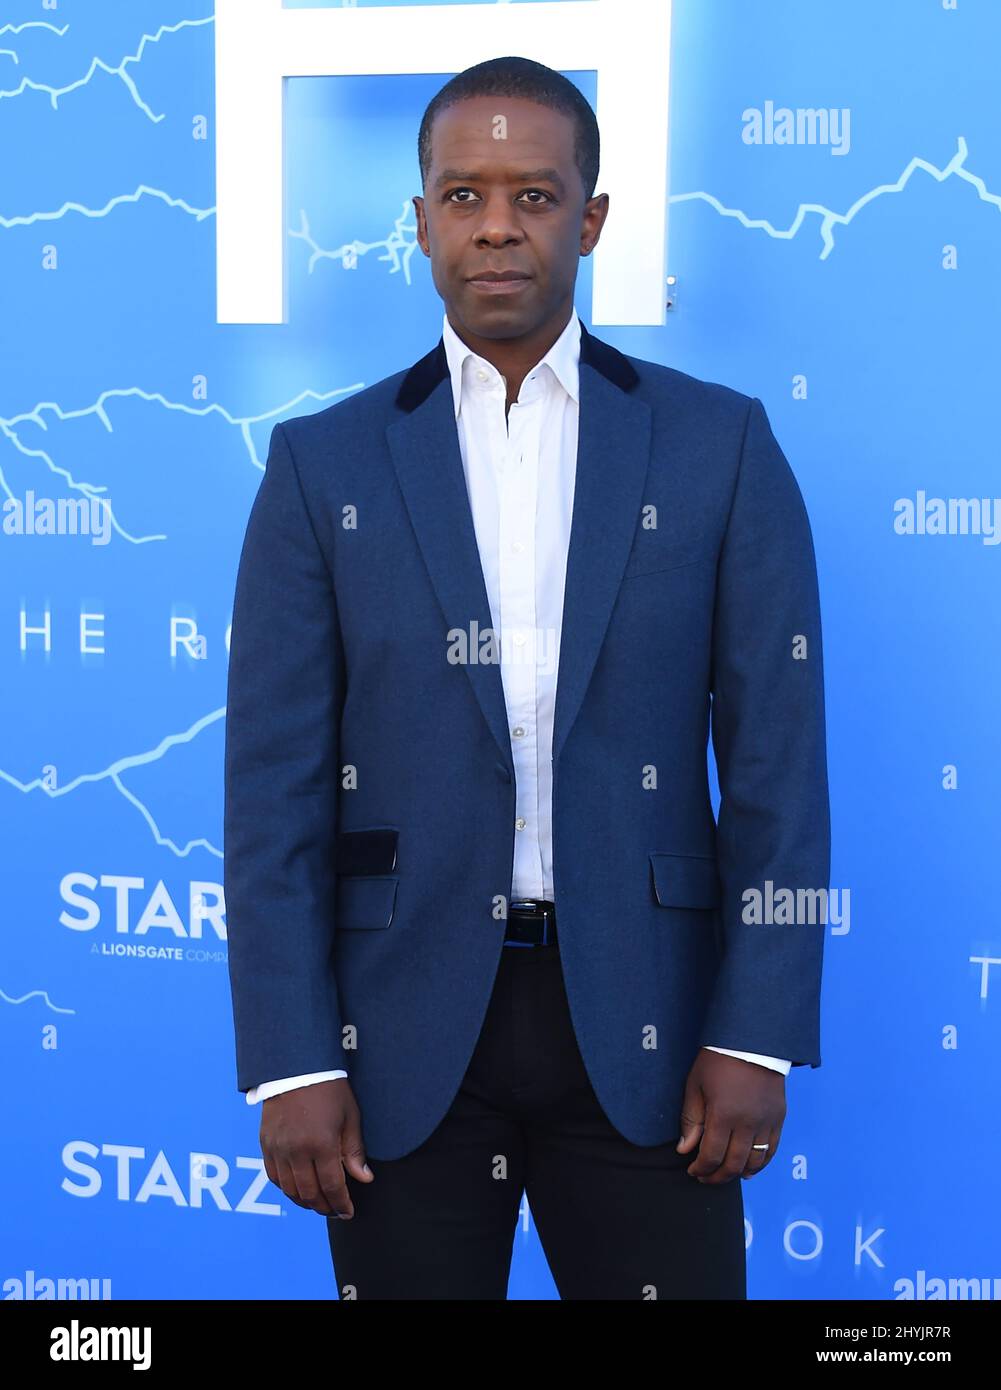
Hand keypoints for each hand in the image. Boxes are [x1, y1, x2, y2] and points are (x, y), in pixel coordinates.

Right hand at [259, 1078, 373, 1217]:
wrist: (297, 1067)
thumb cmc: (329, 1089)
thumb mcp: (350, 1117)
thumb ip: (354, 1151)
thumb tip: (364, 1179)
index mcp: (321, 1144)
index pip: (332, 1186)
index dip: (341, 1204)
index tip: (348, 1212)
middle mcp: (297, 1150)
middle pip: (310, 1193)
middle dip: (324, 1207)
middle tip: (335, 1211)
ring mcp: (278, 1148)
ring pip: (290, 1190)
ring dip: (305, 1202)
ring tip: (318, 1203)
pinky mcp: (266, 1144)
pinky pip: (274, 1177)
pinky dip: (286, 1189)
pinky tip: (298, 1190)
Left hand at [676, 1048, 785, 1183]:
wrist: (752, 1040)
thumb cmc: (719, 1060)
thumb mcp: (696, 1086)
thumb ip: (691, 1120)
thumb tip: (685, 1150)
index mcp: (723, 1115)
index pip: (711, 1156)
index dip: (701, 1169)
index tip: (692, 1170)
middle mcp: (747, 1123)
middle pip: (733, 1164)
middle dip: (717, 1176)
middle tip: (705, 1177)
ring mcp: (766, 1122)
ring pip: (754, 1162)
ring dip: (738, 1173)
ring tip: (725, 1174)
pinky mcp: (778, 1119)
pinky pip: (771, 1150)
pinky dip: (760, 1164)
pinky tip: (748, 1168)